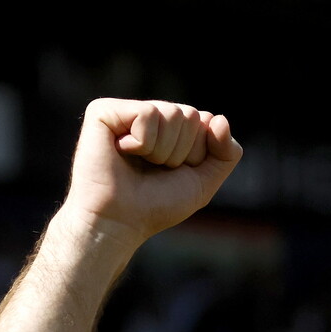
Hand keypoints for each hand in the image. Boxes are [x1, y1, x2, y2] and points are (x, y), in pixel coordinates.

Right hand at [61, 98, 242, 246]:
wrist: (119, 221)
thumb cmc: (157, 205)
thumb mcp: (204, 182)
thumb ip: (226, 153)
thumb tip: (219, 118)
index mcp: (173, 129)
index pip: (207, 121)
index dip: (198, 154)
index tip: (175, 172)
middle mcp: (152, 116)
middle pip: (192, 115)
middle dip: (181, 151)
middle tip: (155, 169)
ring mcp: (127, 111)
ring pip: (172, 113)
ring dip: (162, 150)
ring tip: (140, 163)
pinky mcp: (104, 110)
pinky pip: (148, 113)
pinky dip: (143, 142)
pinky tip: (123, 151)